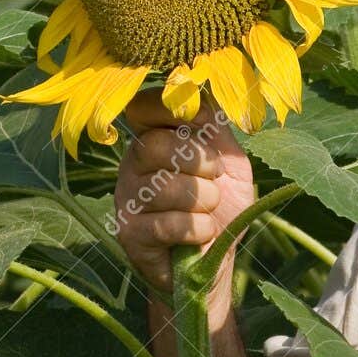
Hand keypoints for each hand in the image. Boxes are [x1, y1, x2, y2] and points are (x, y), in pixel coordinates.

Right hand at [113, 92, 254, 301]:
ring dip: (204, 200)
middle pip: (155, 144)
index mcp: (156, 139)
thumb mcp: (231, 162)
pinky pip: (166, 224)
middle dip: (199, 161)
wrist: (215, 262)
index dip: (175, 110)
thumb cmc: (222, 207)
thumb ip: (218, 130)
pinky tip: (201, 234)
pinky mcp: (128, 234)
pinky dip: (197, 229)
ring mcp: (126, 198)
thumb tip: (202, 94)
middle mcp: (133, 164)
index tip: (204, 128)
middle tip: (216, 176)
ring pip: (165, 187)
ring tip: (209, 210)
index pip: (146, 107)